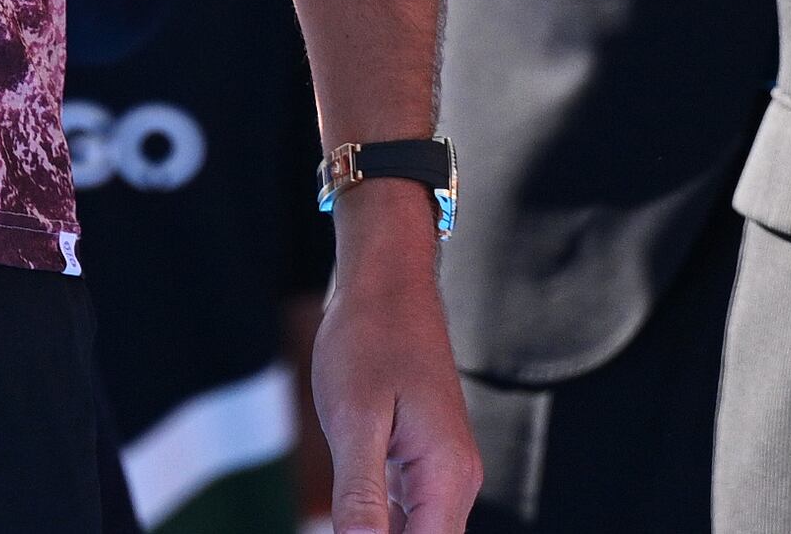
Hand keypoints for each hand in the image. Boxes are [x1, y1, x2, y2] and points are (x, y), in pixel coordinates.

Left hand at [310, 198, 479, 532]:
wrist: (386, 282)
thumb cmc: (369, 338)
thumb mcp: (355, 420)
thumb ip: (361, 495)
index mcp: (446, 475)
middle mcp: (455, 480)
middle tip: (335, 520)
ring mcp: (443, 471)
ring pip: (417, 533)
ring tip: (340, 512)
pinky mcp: (425, 460)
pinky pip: (409, 512)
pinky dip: (379, 522)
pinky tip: (349, 515)